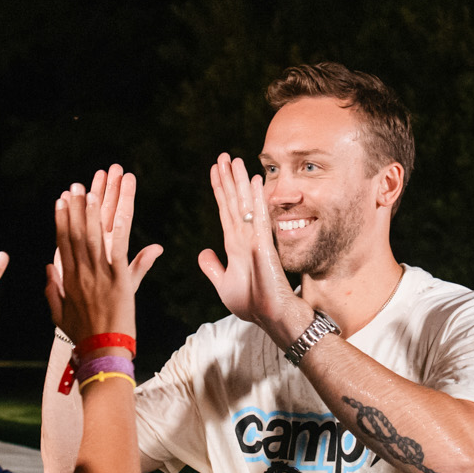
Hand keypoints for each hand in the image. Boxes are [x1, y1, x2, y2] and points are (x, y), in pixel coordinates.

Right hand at [43, 165, 162, 340]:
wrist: (101, 352)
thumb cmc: (82, 336)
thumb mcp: (60, 314)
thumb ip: (52, 290)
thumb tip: (47, 268)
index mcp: (68, 279)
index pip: (63, 242)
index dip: (62, 219)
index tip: (60, 200)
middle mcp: (81, 273)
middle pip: (77, 233)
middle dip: (77, 207)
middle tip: (77, 185)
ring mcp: (100, 275)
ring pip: (95, 236)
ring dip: (95, 211)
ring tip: (94, 189)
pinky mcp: (120, 280)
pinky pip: (119, 249)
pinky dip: (118, 228)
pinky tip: (117, 211)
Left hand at [197, 153, 312, 343]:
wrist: (270, 317)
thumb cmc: (251, 303)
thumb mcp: (223, 284)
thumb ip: (213, 267)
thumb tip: (203, 252)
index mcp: (234, 244)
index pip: (225, 211)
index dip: (219, 190)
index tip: (215, 170)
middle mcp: (245, 237)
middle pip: (234, 202)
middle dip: (228, 178)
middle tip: (223, 155)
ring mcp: (255, 240)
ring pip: (245, 205)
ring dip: (240, 182)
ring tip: (236, 160)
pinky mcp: (264, 247)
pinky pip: (259, 218)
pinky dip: (257, 199)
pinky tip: (255, 181)